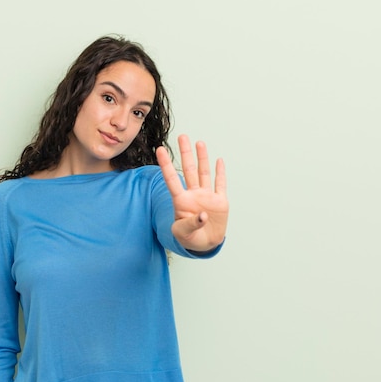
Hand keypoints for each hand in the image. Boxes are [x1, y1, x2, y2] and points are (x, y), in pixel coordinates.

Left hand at [156, 134, 228, 251]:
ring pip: (204, 173)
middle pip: (188, 170)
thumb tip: (203, 215)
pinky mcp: (220, 201)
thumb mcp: (183, 234)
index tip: (160, 149)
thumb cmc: (189, 238)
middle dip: (185, 153)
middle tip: (182, 136)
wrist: (205, 244)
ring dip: (202, 158)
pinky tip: (218, 161)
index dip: (166, 165)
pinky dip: (220, 173)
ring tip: (199, 143)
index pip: (171, 179)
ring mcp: (207, 196)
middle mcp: (193, 194)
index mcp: (181, 201)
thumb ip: (190, 224)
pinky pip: (220, 184)